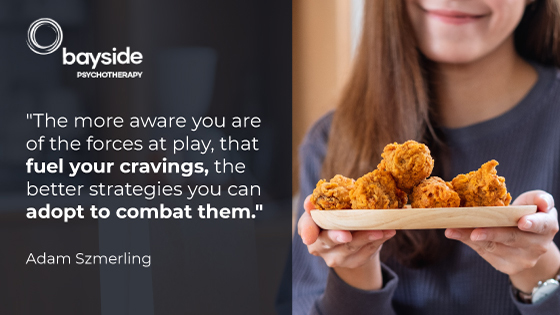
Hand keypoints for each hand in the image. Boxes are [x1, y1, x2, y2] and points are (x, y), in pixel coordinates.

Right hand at [297, 194, 395, 289]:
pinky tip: (388, 232)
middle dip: (337, 237)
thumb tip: (310, 202)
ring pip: (351, 247)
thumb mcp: (329, 205)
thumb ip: (323, 202)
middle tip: (347, 236)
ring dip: (366, 237)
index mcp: (310, 227)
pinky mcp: (354, 262)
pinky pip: (367, 252)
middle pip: (328, 241)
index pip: (306, 228)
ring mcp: (336, 257)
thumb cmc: (336, 215)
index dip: (307, 231)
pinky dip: (378, 241)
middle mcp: (319, 246)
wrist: (350, 237)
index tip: (309, 237)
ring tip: (380, 230)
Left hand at [445, 190, 559, 291]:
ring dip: (471, 237)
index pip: (542, 225)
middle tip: (474, 232)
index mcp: (547, 226)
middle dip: (492, 234)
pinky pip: (485, 253)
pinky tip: (456, 234)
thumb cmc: (527, 214)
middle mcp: (538, 246)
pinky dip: (468, 242)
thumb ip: (539, 199)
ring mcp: (523, 259)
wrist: (528, 241)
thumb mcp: (534, 203)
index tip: (522, 222)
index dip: (533, 223)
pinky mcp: (507, 266)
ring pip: (493, 247)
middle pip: (512, 238)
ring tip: (453, 229)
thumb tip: (544, 203)